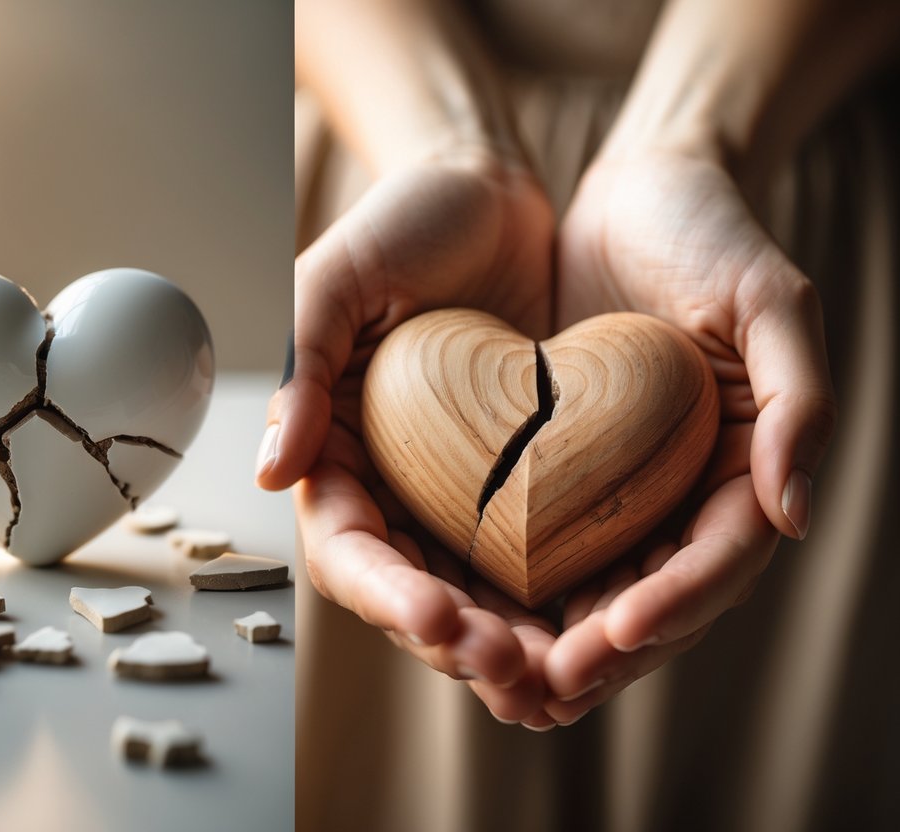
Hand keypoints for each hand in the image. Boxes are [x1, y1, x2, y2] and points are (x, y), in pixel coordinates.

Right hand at [262, 151, 565, 722]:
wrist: (493, 191)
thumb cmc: (405, 222)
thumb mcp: (337, 276)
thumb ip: (300, 366)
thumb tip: (269, 471)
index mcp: (336, 451)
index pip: (346, 548)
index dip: (386, 593)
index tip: (438, 616)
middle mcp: (393, 484)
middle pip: (414, 592)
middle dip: (459, 640)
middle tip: (517, 667)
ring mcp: (459, 491)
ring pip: (478, 595)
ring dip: (513, 643)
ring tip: (561, 672)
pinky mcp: (524, 484)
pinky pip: (538, 558)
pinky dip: (563, 602)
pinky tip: (602, 625)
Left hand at [539, 150, 836, 723]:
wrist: (636, 191)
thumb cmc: (710, 232)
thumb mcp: (769, 297)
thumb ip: (799, 399)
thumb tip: (796, 516)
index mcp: (748, 465)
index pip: (720, 561)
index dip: (677, 605)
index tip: (617, 632)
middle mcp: (689, 491)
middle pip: (657, 599)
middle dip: (606, 652)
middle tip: (544, 687)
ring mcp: (629, 488)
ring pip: (599, 591)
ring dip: (557, 644)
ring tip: (504, 683)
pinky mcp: (568, 473)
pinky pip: (546, 546)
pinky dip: (519, 591)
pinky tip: (473, 618)